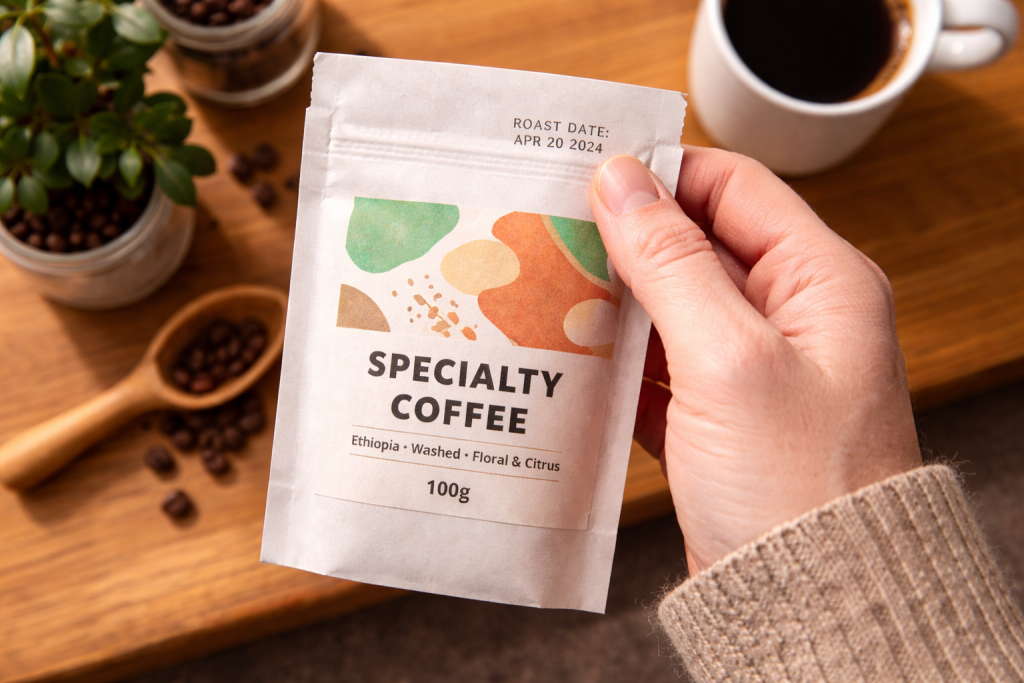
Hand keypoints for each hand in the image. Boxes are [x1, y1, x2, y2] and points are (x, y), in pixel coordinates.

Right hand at [589, 149, 921, 574]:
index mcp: (820, 282)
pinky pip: (662, 367)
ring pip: (672, 307)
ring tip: (548, 290)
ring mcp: (754, 370)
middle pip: (697, 245)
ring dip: (616, 301)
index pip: (734, 188)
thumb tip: (623, 179)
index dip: (662, 174)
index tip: (590, 173)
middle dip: (626, 239)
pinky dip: (619, 361)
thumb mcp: (728, 358)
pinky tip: (573, 359)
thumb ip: (673, 262)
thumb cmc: (796, 487)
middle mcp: (792, 317)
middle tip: (553, 231)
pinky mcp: (722, 417)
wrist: (808, 603)